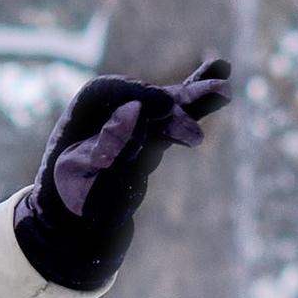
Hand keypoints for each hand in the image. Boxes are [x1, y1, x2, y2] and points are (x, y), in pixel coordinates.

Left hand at [11, 55, 231, 289]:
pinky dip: (195, 101)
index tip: (168, 106)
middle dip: (173, 105)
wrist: (73, 230)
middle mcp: (105, 117)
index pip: (106, 92)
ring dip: (193, 99)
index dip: (139, 95)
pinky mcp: (149, 140)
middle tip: (201, 125)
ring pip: (163, 108)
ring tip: (225, 90)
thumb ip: (109, 150)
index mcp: (78, 120)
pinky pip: (173, 118)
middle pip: (142, 98)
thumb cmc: (72, 209)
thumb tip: (135, 111)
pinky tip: (220, 67)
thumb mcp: (85, 185)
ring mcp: (129, 127)